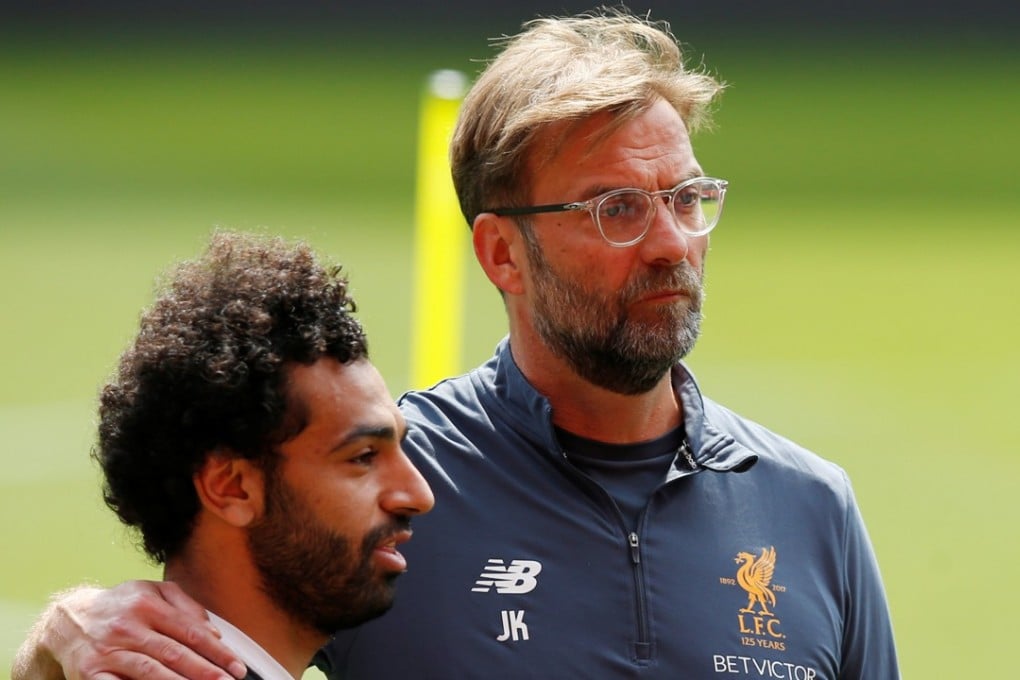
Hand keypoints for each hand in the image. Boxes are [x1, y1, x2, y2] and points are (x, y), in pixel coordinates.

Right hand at [14, 581, 246, 679]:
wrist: (67, 620)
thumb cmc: (120, 606)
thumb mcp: (151, 591)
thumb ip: (185, 605)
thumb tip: (212, 631)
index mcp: (146, 604)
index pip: (190, 631)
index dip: (216, 651)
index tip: (236, 666)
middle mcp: (127, 626)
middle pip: (173, 653)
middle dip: (204, 671)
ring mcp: (108, 651)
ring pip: (149, 671)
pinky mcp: (91, 673)